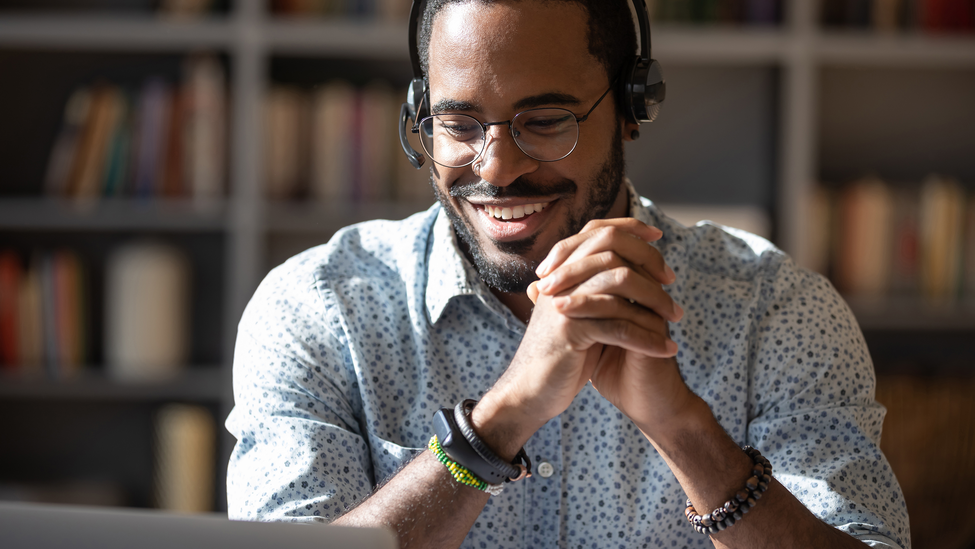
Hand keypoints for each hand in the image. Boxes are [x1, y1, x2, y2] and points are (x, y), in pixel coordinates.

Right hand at [474, 219, 683, 453]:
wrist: (532, 391)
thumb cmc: (561, 355)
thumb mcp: (578, 315)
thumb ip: (597, 289)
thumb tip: (632, 266)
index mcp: (561, 271)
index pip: (596, 231)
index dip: (629, 227)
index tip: (657, 236)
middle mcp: (559, 279)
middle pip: (611, 249)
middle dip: (649, 261)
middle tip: (671, 281)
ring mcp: (563, 302)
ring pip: (620, 283)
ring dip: (655, 300)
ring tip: (676, 318)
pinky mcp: (570, 330)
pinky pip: (619, 327)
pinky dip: (647, 339)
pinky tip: (666, 349)